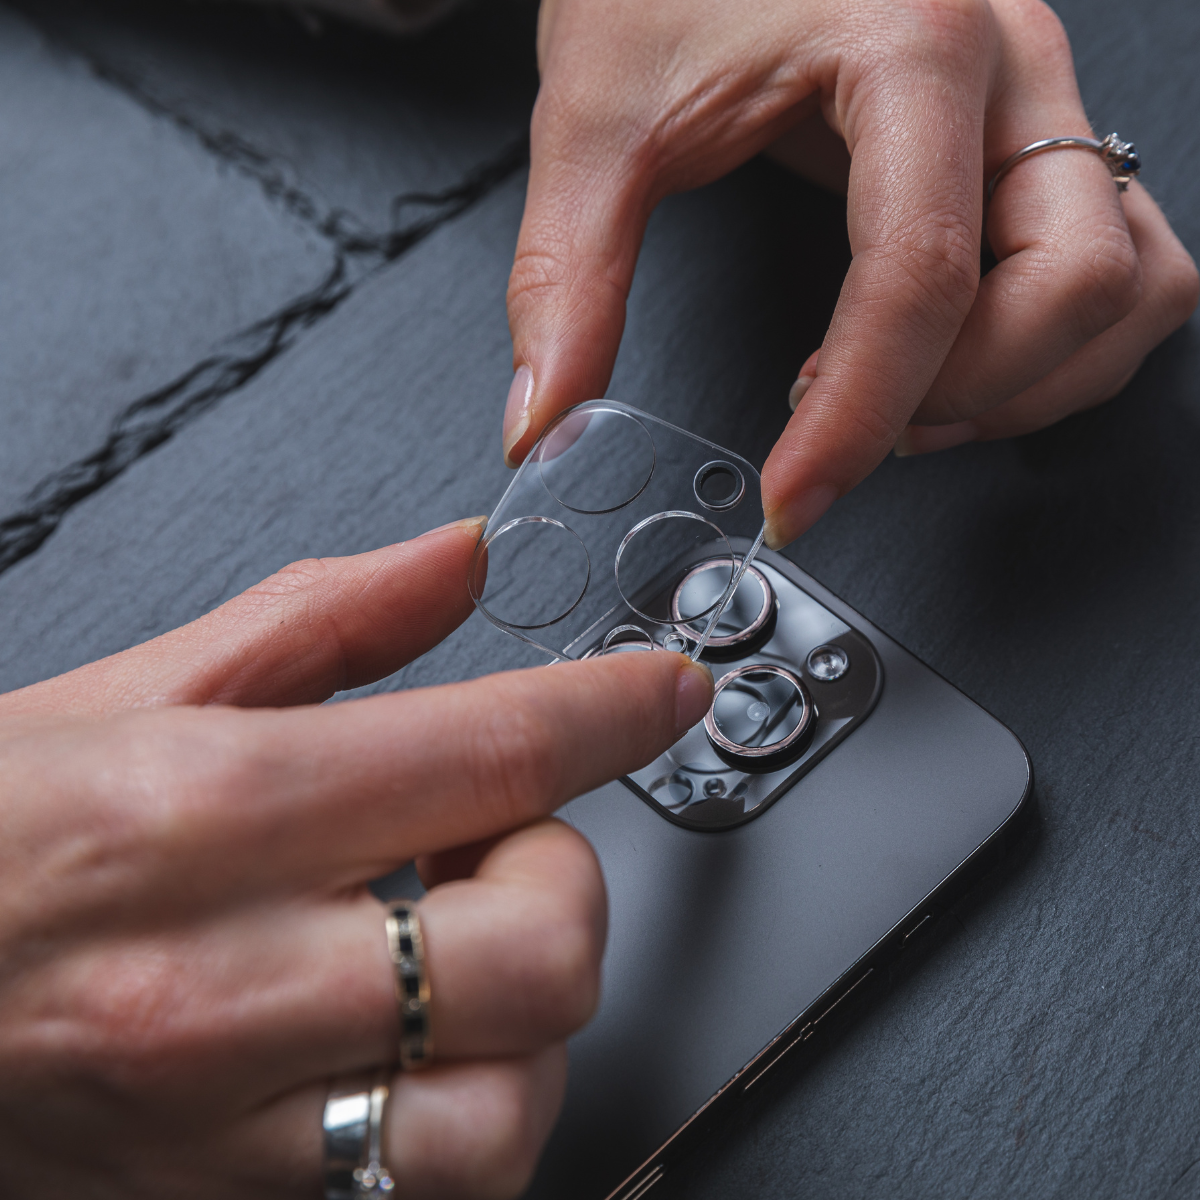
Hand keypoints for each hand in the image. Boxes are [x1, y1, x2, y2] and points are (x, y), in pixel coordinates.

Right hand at [0, 518, 712, 1197]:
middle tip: (503, 837)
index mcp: (209, 808)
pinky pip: (423, 1190)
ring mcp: (225, 1115)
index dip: (611, 709)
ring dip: (532, 1009)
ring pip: (509, 1105)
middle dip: (565, 876)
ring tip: (463, 945)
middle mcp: (224, 974)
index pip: (486, 749)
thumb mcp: (136, 689)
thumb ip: (326, 618)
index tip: (664, 690)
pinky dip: (472, 1103)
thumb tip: (456, 558)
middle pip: (539, 951)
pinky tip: (419, 1035)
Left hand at [502, 0, 1198, 547]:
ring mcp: (1037, 94)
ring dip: (1033, 379)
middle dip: (968, 396)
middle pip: (1075, 285)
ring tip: (912, 405)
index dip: (855, 419)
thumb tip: (545, 422)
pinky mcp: (1033, 127)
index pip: (919, 279)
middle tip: (858, 429)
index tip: (795, 496)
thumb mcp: (595, 120)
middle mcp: (1005, 63)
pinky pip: (1120, 260)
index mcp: (907, 45)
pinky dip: (1059, 343)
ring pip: (1127, 282)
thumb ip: (566, 282)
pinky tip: (955, 360)